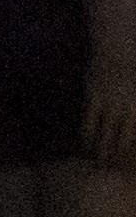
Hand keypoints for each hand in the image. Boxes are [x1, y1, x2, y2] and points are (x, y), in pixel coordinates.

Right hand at [87, 27, 135, 176]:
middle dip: (115, 155)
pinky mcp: (94, 101)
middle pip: (120, 140)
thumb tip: (132, 126)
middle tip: (109, 165)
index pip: (133, 136)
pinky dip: (87, 136)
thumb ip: (134, 111)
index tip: (125, 160)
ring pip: (103, 135)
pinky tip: (85, 143)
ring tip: (97, 159)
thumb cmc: (133, 67)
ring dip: (100, 150)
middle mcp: (125, 111)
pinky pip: (89, 123)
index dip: (128, 149)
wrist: (117, 50)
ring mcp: (109, 107)